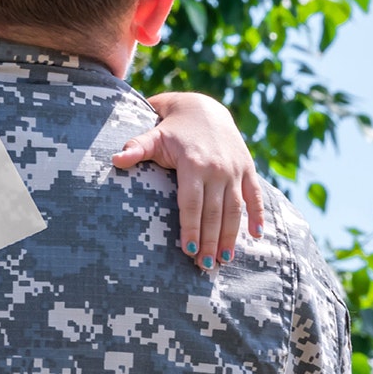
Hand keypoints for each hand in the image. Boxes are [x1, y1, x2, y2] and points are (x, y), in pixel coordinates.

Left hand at [113, 92, 264, 270]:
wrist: (203, 107)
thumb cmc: (172, 128)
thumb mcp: (154, 135)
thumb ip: (137, 148)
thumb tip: (115, 159)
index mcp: (193, 163)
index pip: (192, 202)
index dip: (191, 227)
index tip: (188, 250)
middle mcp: (217, 168)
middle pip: (214, 211)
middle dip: (210, 240)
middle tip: (205, 266)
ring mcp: (235, 169)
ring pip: (235, 208)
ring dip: (231, 235)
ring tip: (224, 259)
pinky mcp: (247, 168)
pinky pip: (255, 194)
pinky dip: (258, 215)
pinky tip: (256, 236)